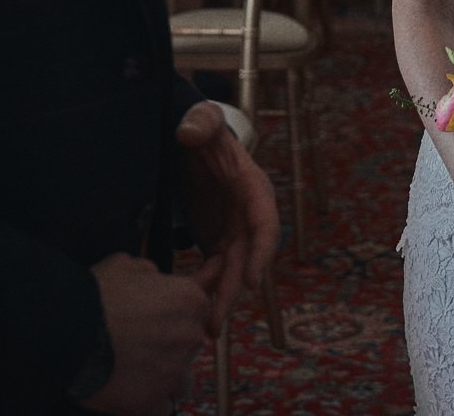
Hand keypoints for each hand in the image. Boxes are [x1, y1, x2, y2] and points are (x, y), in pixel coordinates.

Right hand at [79, 253, 217, 414]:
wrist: (66, 331)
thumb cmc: (96, 293)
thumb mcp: (127, 264)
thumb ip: (151, 274)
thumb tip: (155, 280)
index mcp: (190, 300)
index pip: (203, 302)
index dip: (187, 304)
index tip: (175, 310)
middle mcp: (190, 337)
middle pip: (191, 342)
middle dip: (172, 341)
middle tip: (141, 340)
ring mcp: (173, 373)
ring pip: (183, 379)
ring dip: (168, 376)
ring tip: (141, 372)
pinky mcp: (152, 402)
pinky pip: (161, 406)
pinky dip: (150, 401)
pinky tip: (132, 392)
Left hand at [177, 101, 280, 333]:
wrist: (199, 142)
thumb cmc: (206, 129)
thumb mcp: (204, 120)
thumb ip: (201, 122)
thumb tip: (188, 133)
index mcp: (254, 189)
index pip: (265, 225)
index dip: (262, 254)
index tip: (254, 282)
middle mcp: (250, 216)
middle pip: (248, 259)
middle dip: (235, 292)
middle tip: (217, 322)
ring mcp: (235, 231)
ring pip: (233, 273)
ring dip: (222, 301)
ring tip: (206, 332)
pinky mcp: (218, 241)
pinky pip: (215, 272)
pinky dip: (207, 291)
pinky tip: (192, 314)